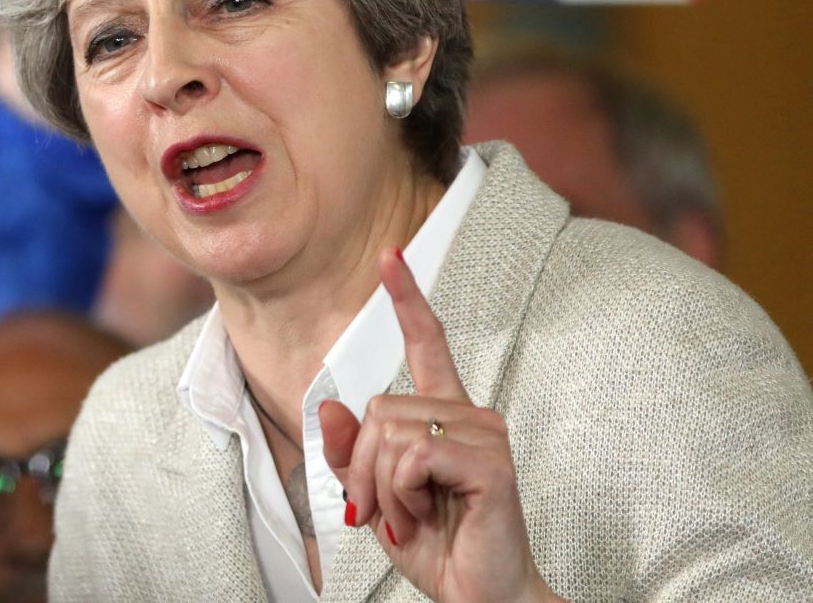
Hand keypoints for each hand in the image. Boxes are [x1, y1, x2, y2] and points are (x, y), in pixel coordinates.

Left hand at [317, 247, 560, 602]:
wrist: (477, 598)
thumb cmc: (436, 546)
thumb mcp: (374, 496)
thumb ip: (351, 454)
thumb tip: (331, 406)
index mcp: (444, 417)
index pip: (427, 344)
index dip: (407, 299)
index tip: (390, 255)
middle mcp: (471, 415)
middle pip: (377, 408)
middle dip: (362, 466)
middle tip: (381, 509)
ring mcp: (486, 436)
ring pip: (389, 432)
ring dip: (380, 485)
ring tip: (407, 516)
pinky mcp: (491, 463)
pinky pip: (413, 455)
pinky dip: (400, 492)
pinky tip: (421, 516)